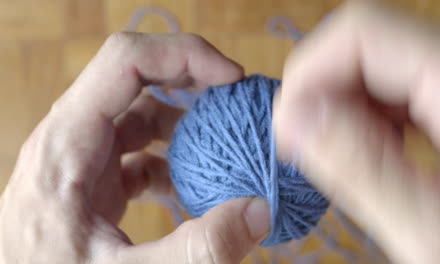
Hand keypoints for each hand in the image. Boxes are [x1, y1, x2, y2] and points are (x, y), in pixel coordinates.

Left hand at [0, 33, 269, 263]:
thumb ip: (195, 249)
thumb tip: (258, 210)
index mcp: (68, 142)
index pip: (126, 61)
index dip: (184, 56)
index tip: (231, 79)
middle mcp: (73, 138)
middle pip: (137, 78)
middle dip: (191, 79)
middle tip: (236, 100)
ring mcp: (84, 158)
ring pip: (140, 114)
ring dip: (184, 123)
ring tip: (223, 145)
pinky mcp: (95, 180)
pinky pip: (140, 151)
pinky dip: (173, 159)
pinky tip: (195, 187)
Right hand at [274, 2, 439, 263]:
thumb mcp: (437, 236)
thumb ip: (365, 173)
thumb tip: (295, 118)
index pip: (366, 33)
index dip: (311, 71)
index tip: (289, 130)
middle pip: (369, 41)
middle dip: (321, 91)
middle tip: (306, 149)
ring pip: (377, 60)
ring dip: (341, 104)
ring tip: (344, 160)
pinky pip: (395, 82)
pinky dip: (366, 113)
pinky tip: (375, 153)